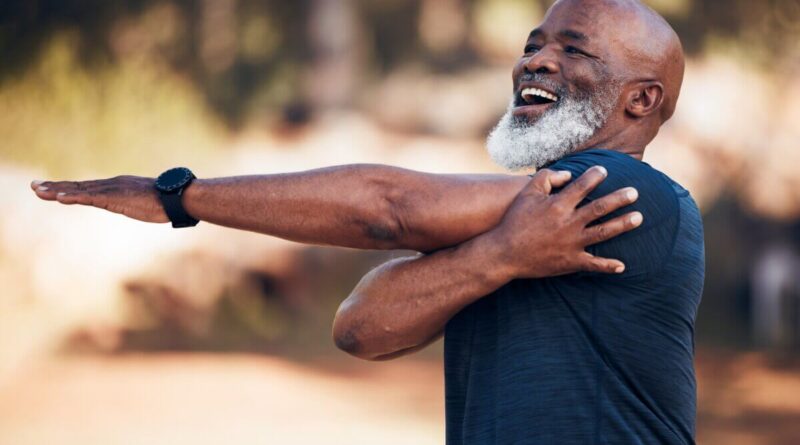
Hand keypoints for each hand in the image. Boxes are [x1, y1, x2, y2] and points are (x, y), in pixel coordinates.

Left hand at [30, 176, 168, 222]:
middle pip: (78, 186)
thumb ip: (138, 203)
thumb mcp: (147, 203)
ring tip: (38, 191)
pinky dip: (72, 197)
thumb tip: (144, 207)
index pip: (89, 187)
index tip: (51, 189)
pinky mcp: (115, 197)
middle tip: (34, 186)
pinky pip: (89, 197)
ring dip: (56, 190)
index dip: (69, 187)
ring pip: (79, 190)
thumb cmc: (169, 201)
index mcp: (119, 186)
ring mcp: (113, 189)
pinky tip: (58, 198)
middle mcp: (112, 184)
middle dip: (55, 186)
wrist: (179, 197)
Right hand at [488, 166, 641, 278]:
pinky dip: (607, 266)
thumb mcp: (526, 194)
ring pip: (603, 232)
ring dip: (623, 225)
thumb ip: (546, 178)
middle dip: (619, 199)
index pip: (582, 186)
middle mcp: (569, 223)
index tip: (604, 170)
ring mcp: (571, 243)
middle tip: (634, 192)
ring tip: (638, 217)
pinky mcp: (570, 262)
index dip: (595, 176)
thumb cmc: (515, 221)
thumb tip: (569, 174)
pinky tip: (622, 266)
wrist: (504, 253)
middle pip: (600, 208)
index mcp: (558, 205)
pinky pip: (593, 264)